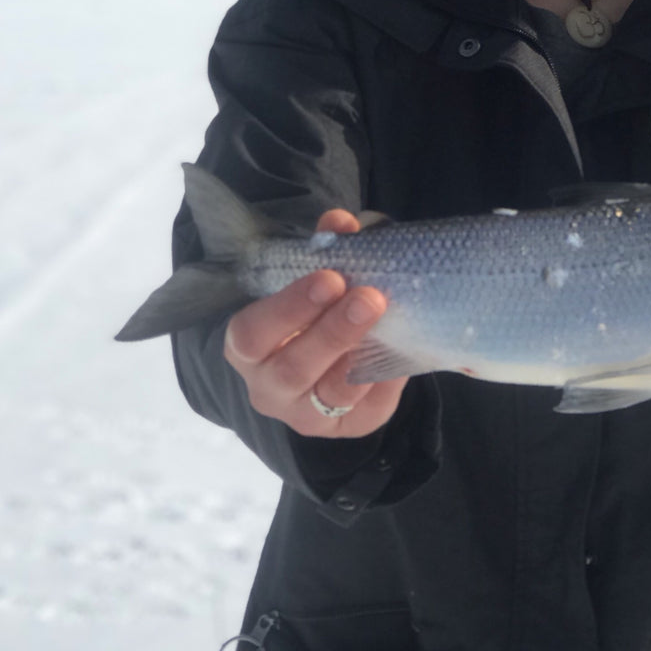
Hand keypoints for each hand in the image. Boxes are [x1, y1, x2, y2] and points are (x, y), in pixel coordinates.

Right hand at [223, 208, 406, 437]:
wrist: (330, 361)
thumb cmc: (313, 312)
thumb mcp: (313, 281)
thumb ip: (326, 252)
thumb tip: (341, 222)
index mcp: (249, 347)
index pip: (251, 334)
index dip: (288, 307)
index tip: (329, 277)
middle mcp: (269, 387)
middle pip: (292, 368)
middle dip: (332, 331)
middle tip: (368, 296)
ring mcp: (305, 414)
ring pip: (330, 395)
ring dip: (361, 354)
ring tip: (385, 318)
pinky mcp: (344, 428)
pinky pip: (366, 410)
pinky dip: (384, 381)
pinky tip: (401, 353)